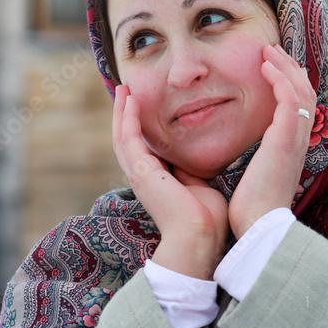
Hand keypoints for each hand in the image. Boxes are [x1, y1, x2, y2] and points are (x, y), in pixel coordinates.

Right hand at [113, 85, 228, 278]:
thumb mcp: (198, 185)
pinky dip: (127, 119)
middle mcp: (142, 178)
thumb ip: (189, 171)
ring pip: (121, 137)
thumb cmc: (207, 219)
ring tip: (123, 90)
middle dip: (124, 115)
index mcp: (156, 181)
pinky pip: (129, 139)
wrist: (200, 236)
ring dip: (121, 112)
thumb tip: (191, 158)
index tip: (140, 107)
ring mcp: (138, 175)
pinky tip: (129, 101)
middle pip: (125, 140)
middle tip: (124, 92)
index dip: (138, 128)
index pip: (141, 149)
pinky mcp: (140, 172)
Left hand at [228, 44, 315, 238]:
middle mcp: (299, 141)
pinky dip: (280, 78)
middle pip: (306, 93)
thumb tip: (228, 150)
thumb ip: (248, 158)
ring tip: (267, 51)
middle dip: (290, 69)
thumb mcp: (251, 176)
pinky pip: (291, 98)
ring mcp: (295, 139)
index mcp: (291, 149)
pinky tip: (265, 66)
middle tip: (271, 51)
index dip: (290, 85)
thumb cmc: (250, 209)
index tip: (272, 68)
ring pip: (302, 90)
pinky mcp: (286, 139)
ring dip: (285, 67)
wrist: (259, 227)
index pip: (300, 108)